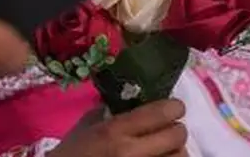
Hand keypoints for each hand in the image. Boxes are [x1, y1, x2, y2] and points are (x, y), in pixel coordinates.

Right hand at [52, 100, 189, 156]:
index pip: (161, 113)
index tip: (172, 108)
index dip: (173, 107)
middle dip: (176, 130)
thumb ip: (112, 110)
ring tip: (167, 149)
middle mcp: (130, 153)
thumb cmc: (72, 153)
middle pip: (177, 136)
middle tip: (169, 129)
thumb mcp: (87, 125)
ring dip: (176, 151)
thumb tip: (136, 98)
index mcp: (114, 131)